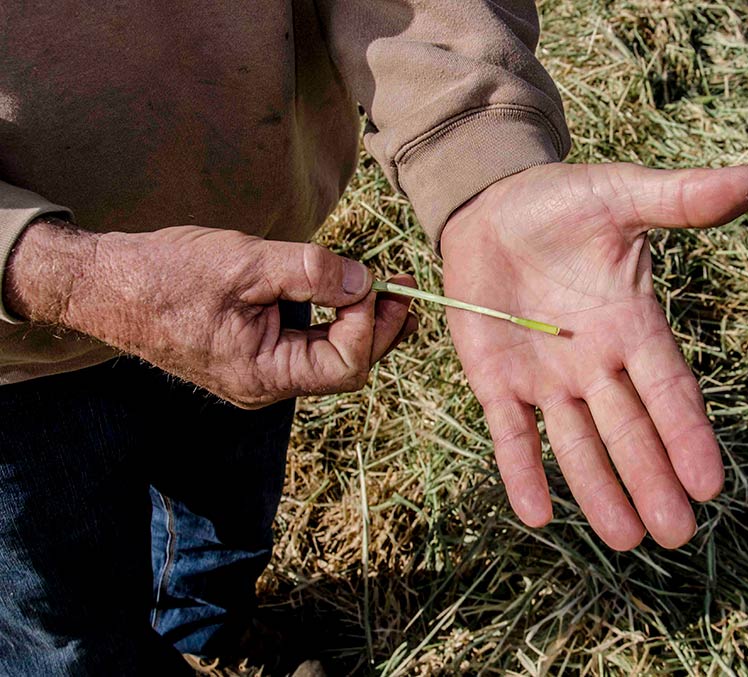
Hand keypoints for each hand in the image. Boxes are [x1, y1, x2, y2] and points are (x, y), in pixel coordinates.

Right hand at [6, 221, 415, 407]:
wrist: (110, 284)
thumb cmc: (165, 275)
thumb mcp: (244, 263)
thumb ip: (310, 271)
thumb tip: (365, 281)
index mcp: (262, 375)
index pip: (344, 366)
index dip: (370, 325)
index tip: (376, 280)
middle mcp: (266, 384)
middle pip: (345, 366)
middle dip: (379, 325)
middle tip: (402, 284)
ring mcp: (260, 372)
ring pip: (329, 356)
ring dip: (361, 321)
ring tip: (384, 284)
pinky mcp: (254, 353)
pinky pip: (308, 344)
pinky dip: (332, 319)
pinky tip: (345, 291)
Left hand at [441, 162, 747, 549]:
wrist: (491, 210)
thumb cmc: (560, 205)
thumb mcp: (620, 196)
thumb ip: (679, 201)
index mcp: (629, 325)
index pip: (667, 389)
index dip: (686, 433)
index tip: (709, 482)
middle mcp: (592, 363)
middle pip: (627, 430)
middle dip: (650, 478)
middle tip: (674, 532)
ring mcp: (543, 377)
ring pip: (575, 442)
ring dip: (596, 488)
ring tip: (623, 537)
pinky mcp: (495, 380)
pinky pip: (511, 432)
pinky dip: (521, 469)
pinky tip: (536, 515)